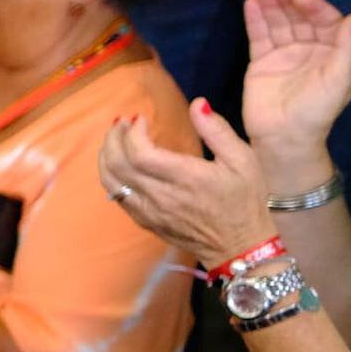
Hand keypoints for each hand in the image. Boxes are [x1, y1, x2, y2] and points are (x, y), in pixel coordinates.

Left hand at [99, 100, 272, 268]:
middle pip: (119, 165)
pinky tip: (118, 164)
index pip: (141, 154)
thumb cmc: (244, 201)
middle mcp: (161, 196)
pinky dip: (110, 176)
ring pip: (111, 182)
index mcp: (186, 178)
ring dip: (106, 157)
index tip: (139, 118)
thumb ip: (217, 130)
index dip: (133, 133)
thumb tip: (198, 103)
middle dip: (113, 139)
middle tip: (121, 123)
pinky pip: (117, 197)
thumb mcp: (243, 160)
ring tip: (114, 139)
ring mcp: (149, 212)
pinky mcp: (144, 222)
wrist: (238, 247)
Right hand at [240, 0, 350, 168]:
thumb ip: (348, 48)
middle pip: (299, 16)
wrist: (285, 139)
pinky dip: (255, 19)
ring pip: (278, 22)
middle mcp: (310, 49)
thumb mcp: (340, 80)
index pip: (325, 20)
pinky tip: (251, 2)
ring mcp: (284, 54)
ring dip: (270, 3)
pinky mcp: (261, 63)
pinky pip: (259, 36)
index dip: (313, 6)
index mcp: (333, 51)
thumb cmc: (317, 113)